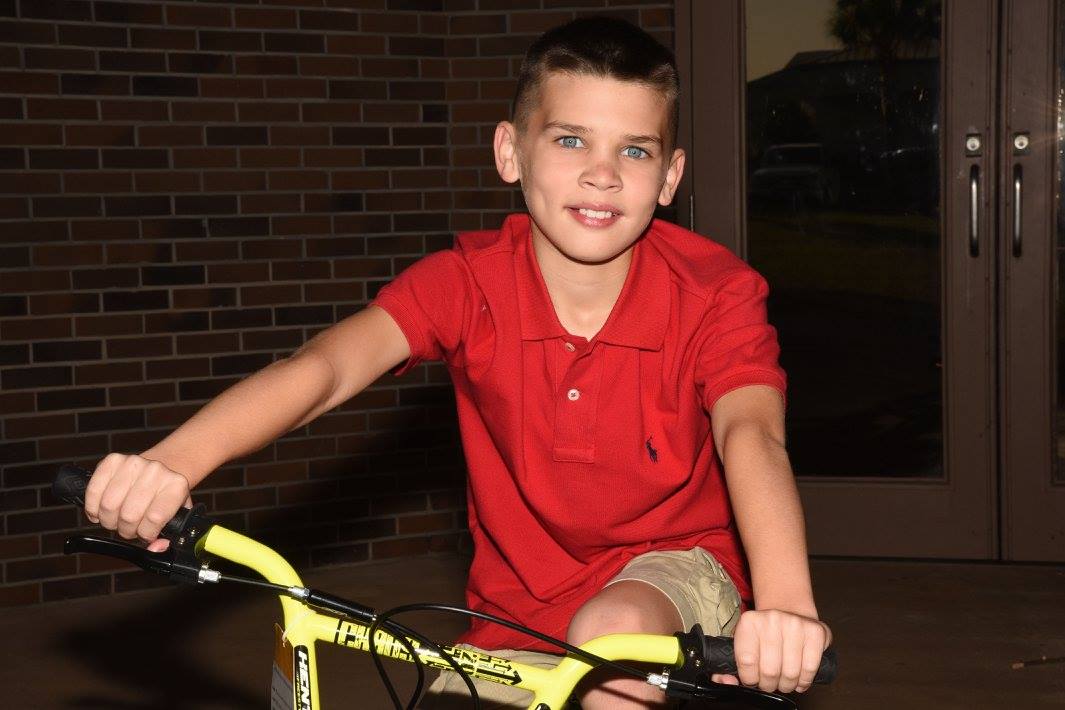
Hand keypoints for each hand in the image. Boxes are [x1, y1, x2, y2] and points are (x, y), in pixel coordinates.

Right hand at [83, 453, 192, 552]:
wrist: (163, 468)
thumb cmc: (164, 497)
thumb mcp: (174, 517)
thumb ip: (168, 537)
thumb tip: (155, 548)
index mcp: (176, 485)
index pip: (154, 518)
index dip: (146, 533)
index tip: (146, 533)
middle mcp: (156, 471)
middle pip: (129, 515)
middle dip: (126, 529)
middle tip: (130, 527)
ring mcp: (133, 463)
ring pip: (108, 505)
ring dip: (108, 520)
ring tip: (117, 519)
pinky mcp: (112, 460)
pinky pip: (93, 491)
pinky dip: (92, 508)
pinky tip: (101, 510)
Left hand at [711, 609, 831, 692]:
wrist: (789, 610)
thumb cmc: (764, 634)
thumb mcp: (743, 642)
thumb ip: (728, 665)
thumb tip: (727, 682)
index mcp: (749, 622)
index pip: (746, 662)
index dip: (750, 679)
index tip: (753, 680)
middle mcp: (771, 619)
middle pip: (769, 671)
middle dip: (769, 685)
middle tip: (770, 684)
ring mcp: (795, 624)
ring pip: (790, 673)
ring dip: (787, 685)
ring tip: (784, 682)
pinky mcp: (815, 632)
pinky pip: (810, 668)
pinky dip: (804, 681)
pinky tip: (799, 680)